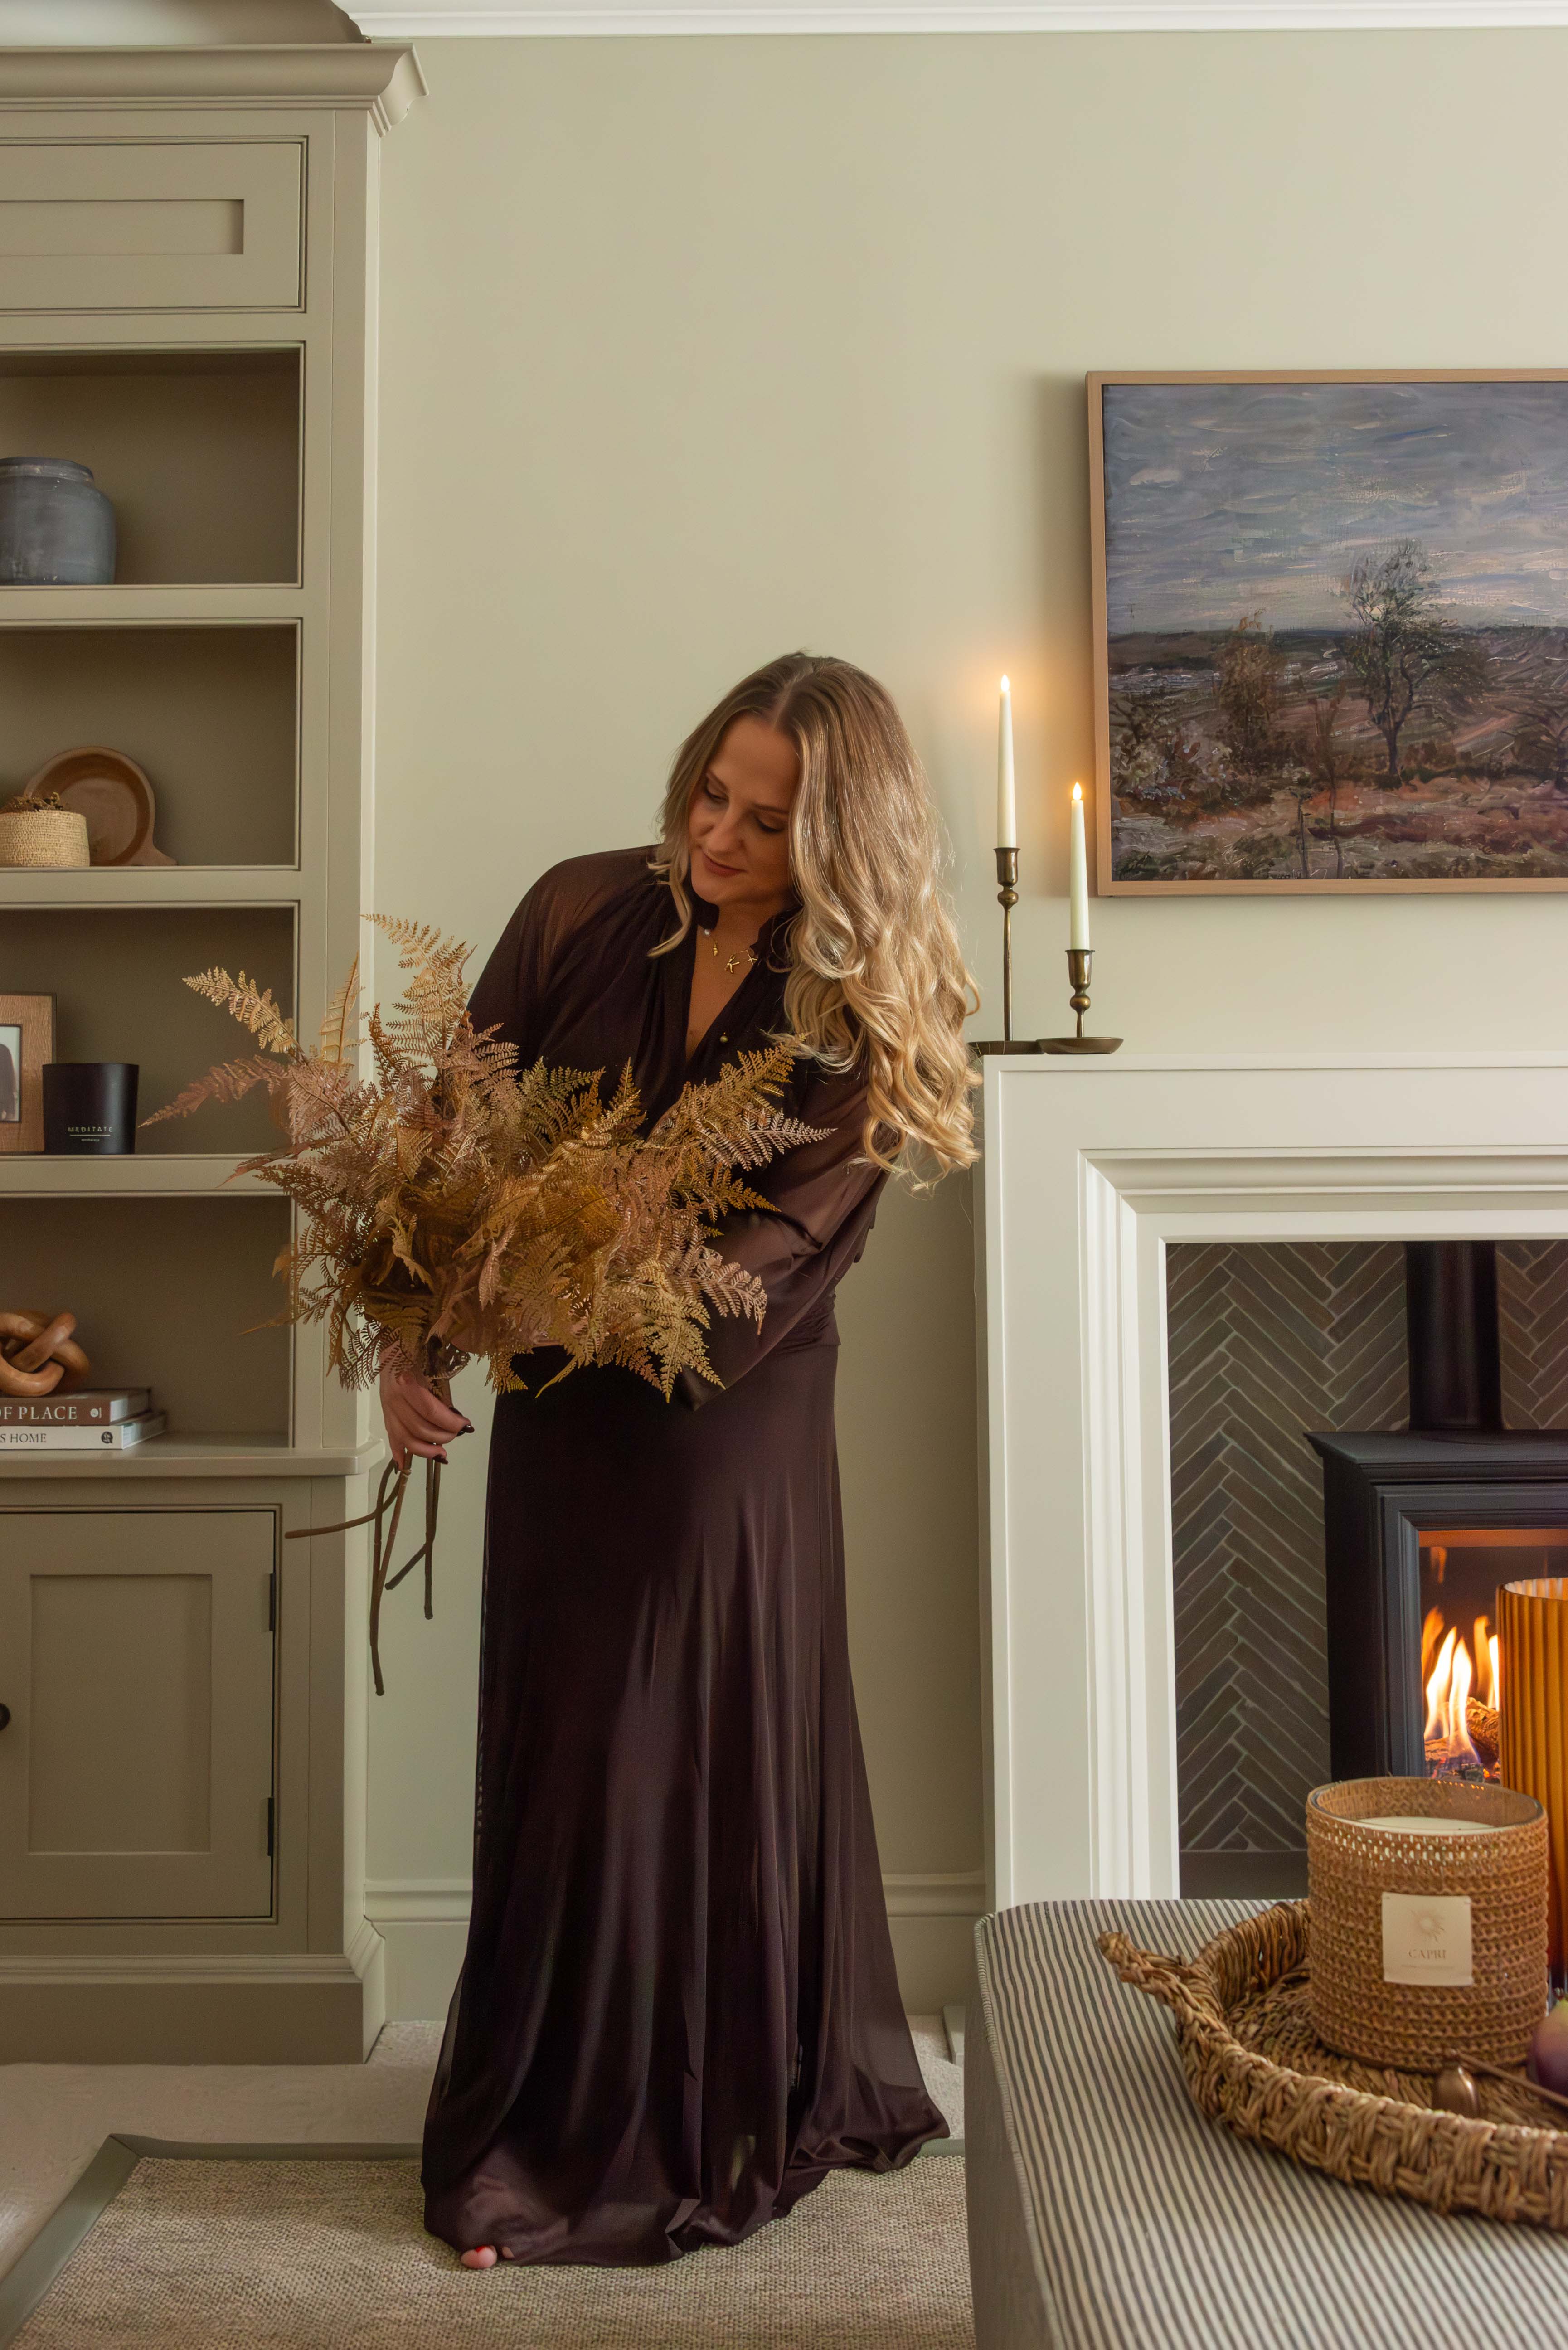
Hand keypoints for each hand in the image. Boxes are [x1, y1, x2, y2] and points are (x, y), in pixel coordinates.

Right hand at [379, 1349, 471, 1472]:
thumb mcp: (431, 1362)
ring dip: (425, 1450)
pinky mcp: (384, 1414)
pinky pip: (391, 1437)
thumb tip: (455, 1415)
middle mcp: (393, 1398)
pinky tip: (405, 1465)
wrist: (391, 1345)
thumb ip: (441, 1388)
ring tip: (442, 1455)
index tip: (466, 1424)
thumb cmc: (416, 1351)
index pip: (430, 1410)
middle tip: (458, 1434)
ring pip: (404, 1438)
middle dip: (443, 1436)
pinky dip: (398, 1452)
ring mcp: (386, 1408)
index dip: (449, 1422)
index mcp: (406, 1382)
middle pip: (419, 1427)